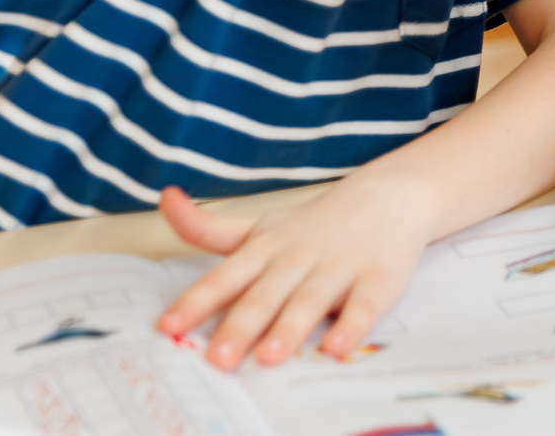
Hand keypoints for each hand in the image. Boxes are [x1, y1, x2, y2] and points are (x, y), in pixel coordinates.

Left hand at [154, 178, 433, 370]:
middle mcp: (299, 258)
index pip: (225, 276)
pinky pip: (364, 305)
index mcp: (266, 249)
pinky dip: (351, 325)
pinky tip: (336, 346)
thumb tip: (165, 198)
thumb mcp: (259, 226)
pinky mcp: (378, 278)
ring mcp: (339, 267)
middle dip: (241, 325)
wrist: (389, 196)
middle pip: (265, 294)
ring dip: (290, 327)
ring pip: (311, 300)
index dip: (197, 301)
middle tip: (218, 358)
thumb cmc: (313, 224)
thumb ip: (207, 227)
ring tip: (270, 355)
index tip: (169, 325)